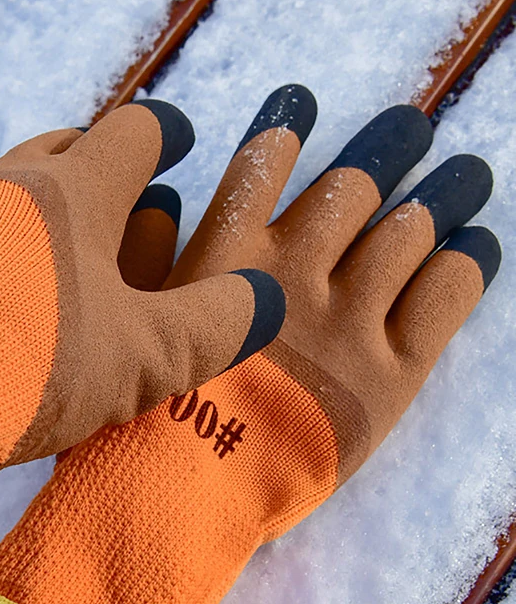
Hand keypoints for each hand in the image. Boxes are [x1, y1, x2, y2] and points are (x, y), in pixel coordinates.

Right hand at [0, 85, 500, 603]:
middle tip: (411, 126)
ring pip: (408, 229)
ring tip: (465, 173)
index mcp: (225, 254)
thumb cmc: (143, 414)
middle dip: (388, 148)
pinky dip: (467, 261)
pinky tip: (476, 241)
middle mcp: (291, 272)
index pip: (264, 162)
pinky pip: (444, 294)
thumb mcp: (128, 320)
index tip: (302, 106)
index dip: (287, 127)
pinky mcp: (391, 372)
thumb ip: (143, 255)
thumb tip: (159, 197)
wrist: (183, 498)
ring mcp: (346, 318)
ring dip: (443, 190)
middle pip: (353, 187)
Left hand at [0, 102, 283, 534]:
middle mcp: (2, 182)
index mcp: (72, 191)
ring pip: (1, 185)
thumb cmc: (36, 364)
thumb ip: (214, 324)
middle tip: (117, 199)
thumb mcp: (143, 356)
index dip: (164, 132)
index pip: (132, 133)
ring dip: (35, 202)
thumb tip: (267, 298)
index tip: (180, 137)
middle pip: (61, 147)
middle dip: (97, 163)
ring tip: (51, 248)